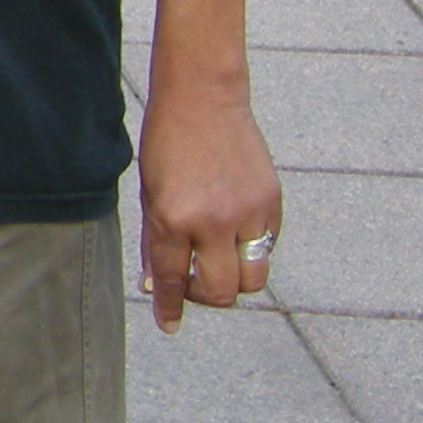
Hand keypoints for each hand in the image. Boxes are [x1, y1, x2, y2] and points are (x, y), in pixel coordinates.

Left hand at [136, 75, 282, 330]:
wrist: (202, 98)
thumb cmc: (166, 143)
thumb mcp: (149, 193)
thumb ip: (156, 241)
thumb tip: (157, 285)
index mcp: (174, 218)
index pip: (174, 280)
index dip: (170, 307)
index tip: (169, 325)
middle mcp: (213, 221)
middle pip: (222, 293)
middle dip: (205, 297)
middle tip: (193, 281)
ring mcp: (248, 213)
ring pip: (252, 278)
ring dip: (233, 279)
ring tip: (215, 259)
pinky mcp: (272, 203)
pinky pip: (266, 247)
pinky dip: (249, 249)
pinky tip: (232, 227)